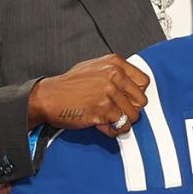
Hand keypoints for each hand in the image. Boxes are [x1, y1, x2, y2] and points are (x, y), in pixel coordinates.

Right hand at [27, 54, 149, 136]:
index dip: (137, 94)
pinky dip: (112, 130)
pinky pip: (120, 126)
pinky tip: (102, 125)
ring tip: (109, 120)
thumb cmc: (69, 84)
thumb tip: (132, 84)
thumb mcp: (94, 67)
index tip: (128, 99)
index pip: (144, 82)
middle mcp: (113, 75)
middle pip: (141, 101)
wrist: (48, 97)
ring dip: (122, 122)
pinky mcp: (102, 110)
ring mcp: (108, 93)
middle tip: (118, 112)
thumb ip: (114, 72)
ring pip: (133, 116)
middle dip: (132, 110)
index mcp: (114, 63)